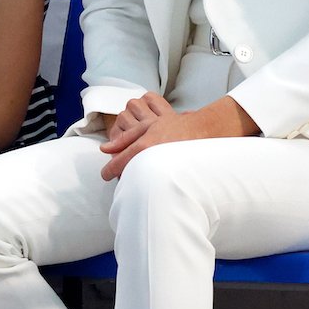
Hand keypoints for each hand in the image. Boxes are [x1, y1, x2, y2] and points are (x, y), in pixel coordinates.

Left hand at [98, 93, 258, 180]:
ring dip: (136, 179)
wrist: (202, 131)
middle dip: (123, 177)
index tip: (106, 175)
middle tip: (120, 178)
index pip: (120, 163)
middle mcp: (153, 157)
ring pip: (142, 179)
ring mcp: (164, 166)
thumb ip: (125, 138)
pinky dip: (150, 181)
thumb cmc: (174, 127)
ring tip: (136, 179)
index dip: (110, 171)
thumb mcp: (146, 127)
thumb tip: (105, 149)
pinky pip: (156, 181)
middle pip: (129, 174)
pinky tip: (150, 180)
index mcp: (144, 145)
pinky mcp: (174, 174)